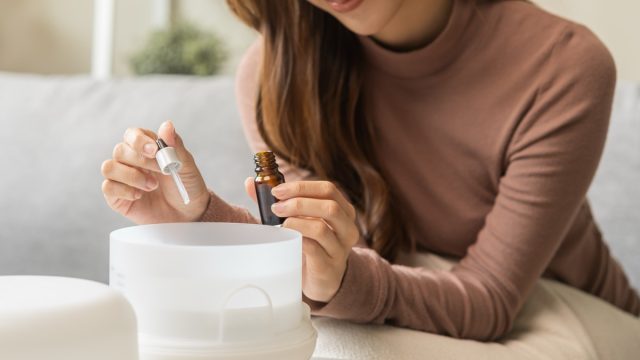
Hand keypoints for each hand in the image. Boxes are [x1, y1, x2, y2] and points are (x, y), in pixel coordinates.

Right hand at [101, 121, 209, 223]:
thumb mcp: (186, 166)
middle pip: (119, 150)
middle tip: (162, 172)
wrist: (188, 214)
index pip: (132, 135)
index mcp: (147, 149)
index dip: (139, 140)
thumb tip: (167, 125)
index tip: (154, 150)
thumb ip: (175, 146)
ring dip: (131, 176)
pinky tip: (139, 195)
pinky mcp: (117, 197)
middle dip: (140, 161)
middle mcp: (131, 161)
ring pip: (109, 167)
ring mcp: (123, 178)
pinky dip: (124, 190)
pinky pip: (108, 187)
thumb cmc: (187, 187)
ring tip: (152, 186)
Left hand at [244, 179, 358, 302]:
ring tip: (280, 224)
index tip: (278, 191)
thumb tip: (250, 183)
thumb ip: (279, 201)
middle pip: (329, 206)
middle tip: (276, 207)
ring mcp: (340, 249)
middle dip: (298, 203)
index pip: (328, 189)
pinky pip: (313, 249)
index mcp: (344, 211)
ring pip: (321, 228)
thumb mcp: (302, 220)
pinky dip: (296, 240)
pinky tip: (286, 239)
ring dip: (295, 222)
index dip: (302, 187)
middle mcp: (347, 228)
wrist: (322, 280)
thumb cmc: (312, 244)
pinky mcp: (328, 267)